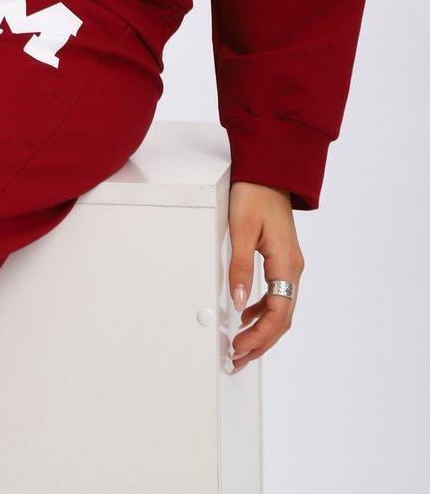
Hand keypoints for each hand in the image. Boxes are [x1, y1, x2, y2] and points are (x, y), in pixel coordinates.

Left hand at [226, 181, 304, 372]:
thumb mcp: (241, 230)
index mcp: (287, 265)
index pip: (278, 314)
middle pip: (282, 319)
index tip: (238, 349)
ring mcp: (290, 265)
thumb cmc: (254, 195)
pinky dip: (262, 311)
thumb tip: (238, 304)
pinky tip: (246, 315)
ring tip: (240, 346)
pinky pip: (276, 295)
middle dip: (260, 343)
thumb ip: (241, 268)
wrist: (268, 170)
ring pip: (280, 309)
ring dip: (262, 330)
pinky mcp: (282, 259)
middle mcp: (293, 269)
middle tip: (236, 359)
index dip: (259, 336)